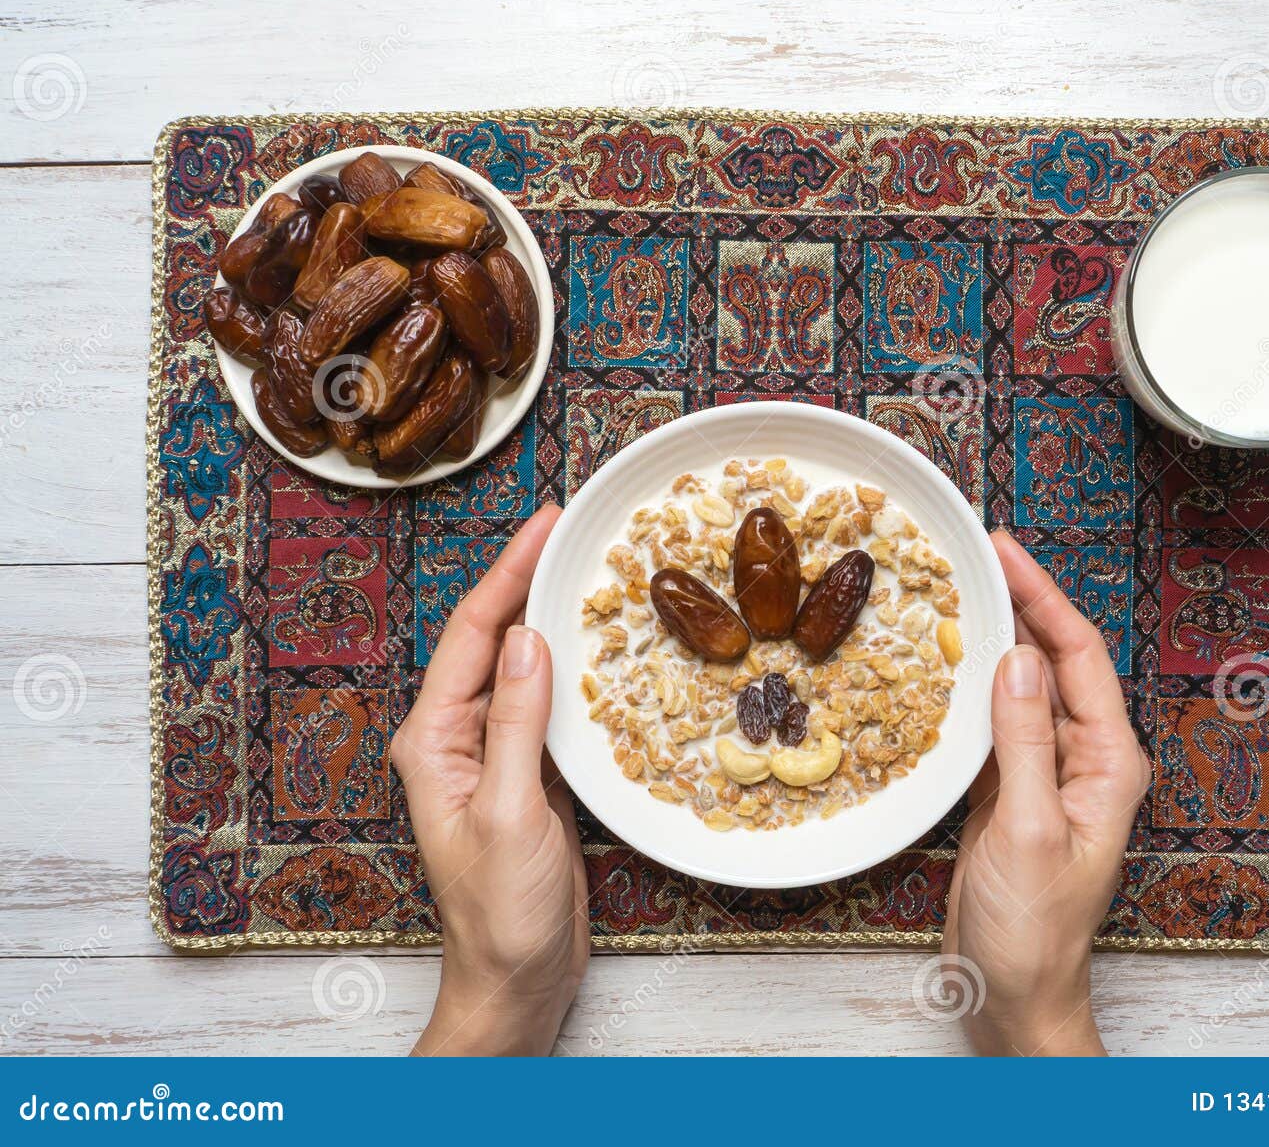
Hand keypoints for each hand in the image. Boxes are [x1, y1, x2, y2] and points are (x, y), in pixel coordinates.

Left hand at [391, 505, 588, 1055]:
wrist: (516, 979)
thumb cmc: (502, 913)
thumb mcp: (510, 813)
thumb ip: (517, 724)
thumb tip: (529, 639)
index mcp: (434, 741)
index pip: (471, 634)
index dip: (508, 572)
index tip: (545, 523)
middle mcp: (457, 739)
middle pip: (494, 639)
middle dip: (529, 581)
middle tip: (575, 531)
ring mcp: (493, 756)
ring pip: (523, 668)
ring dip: (554, 620)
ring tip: (591, 573)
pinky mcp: (528, 776)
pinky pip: (548, 705)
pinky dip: (573, 670)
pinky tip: (600, 648)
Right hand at [944, 530, 1150, 1055]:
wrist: (1015, 992)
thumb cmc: (1034, 929)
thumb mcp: (1029, 829)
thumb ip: (1025, 743)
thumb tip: (1016, 658)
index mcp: (1108, 762)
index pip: (1079, 656)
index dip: (1043, 596)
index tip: (1005, 550)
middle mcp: (1084, 758)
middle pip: (1052, 660)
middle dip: (1018, 602)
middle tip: (974, 551)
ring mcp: (1045, 773)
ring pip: (1020, 686)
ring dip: (991, 638)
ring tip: (955, 590)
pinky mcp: (1008, 791)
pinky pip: (992, 723)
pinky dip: (969, 687)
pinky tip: (943, 662)